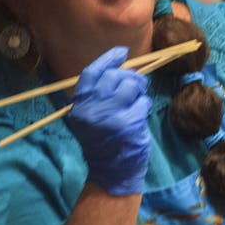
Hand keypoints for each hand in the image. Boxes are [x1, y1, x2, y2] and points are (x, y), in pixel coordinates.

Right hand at [67, 46, 150, 195]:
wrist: (110, 172)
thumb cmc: (102, 140)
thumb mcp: (91, 116)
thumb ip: (100, 93)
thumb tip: (121, 64)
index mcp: (80, 105)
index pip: (92, 73)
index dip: (108, 59)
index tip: (122, 52)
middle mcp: (93, 109)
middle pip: (115, 76)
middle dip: (130, 77)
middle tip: (135, 85)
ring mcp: (111, 116)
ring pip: (132, 87)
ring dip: (138, 92)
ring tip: (135, 104)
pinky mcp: (129, 125)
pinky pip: (143, 103)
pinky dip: (144, 107)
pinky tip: (139, 117)